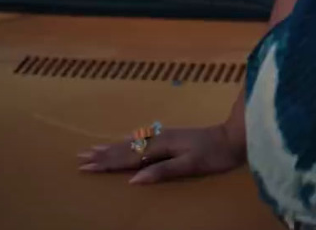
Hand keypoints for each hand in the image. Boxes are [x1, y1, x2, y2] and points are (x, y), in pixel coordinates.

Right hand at [77, 124, 243, 184]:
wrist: (235, 135)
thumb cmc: (214, 154)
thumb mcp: (189, 165)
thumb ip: (161, 171)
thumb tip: (132, 180)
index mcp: (161, 146)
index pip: (127, 156)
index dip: (106, 162)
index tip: (86, 165)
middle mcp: (159, 138)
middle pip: (125, 147)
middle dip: (103, 153)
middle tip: (80, 157)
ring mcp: (165, 135)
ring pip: (132, 142)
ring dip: (112, 146)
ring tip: (94, 148)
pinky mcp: (171, 136)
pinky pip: (141, 139)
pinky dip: (127, 142)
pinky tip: (125, 142)